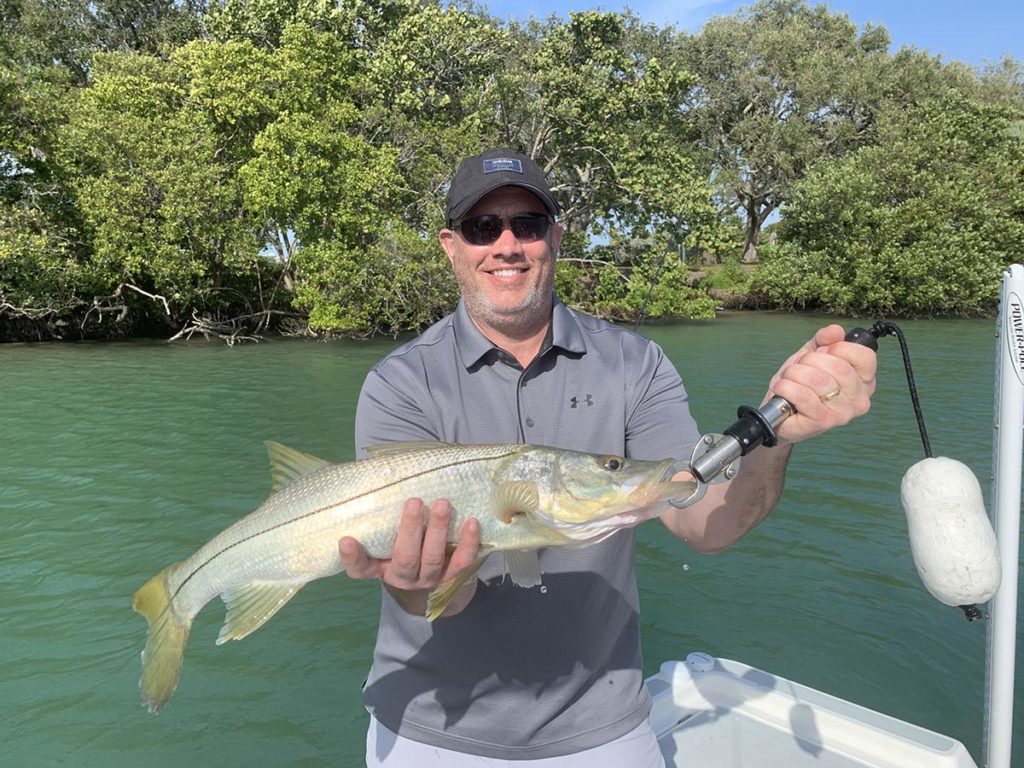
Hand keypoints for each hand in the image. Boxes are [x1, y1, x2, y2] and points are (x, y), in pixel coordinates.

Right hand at [338, 498, 480, 615]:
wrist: (430, 568)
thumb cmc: (399, 538)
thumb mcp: (384, 532)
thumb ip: (378, 512)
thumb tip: (375, 471)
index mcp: (378, 567)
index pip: (360, 567)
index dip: (352, 556)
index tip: (346, 539)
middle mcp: (402, 576)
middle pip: (405, 558)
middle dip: (410, 530)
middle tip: (414, 502)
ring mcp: (427, 577)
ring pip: (432, 558)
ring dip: (438, 530)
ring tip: (442, 504)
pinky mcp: (451, 575)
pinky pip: (461, 561)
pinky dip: (468, 543)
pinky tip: (472, 522)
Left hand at [767, 324, 876, 444]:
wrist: (779, 413)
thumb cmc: (801, 384)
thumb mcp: (812, 355)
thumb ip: (824, 340)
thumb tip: (836, 331)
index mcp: (864, 381)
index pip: (864, 355)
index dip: (839, 348)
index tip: (823, 352)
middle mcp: (860, 399)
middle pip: (838, 366)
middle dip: (809, 360)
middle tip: (799, 368)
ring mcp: (843, 413)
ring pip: (818, 379)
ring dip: (794, 373)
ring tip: (789, 379)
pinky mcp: (823, 422)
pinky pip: (803, 395)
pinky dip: (786, 387)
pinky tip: (782, 389)